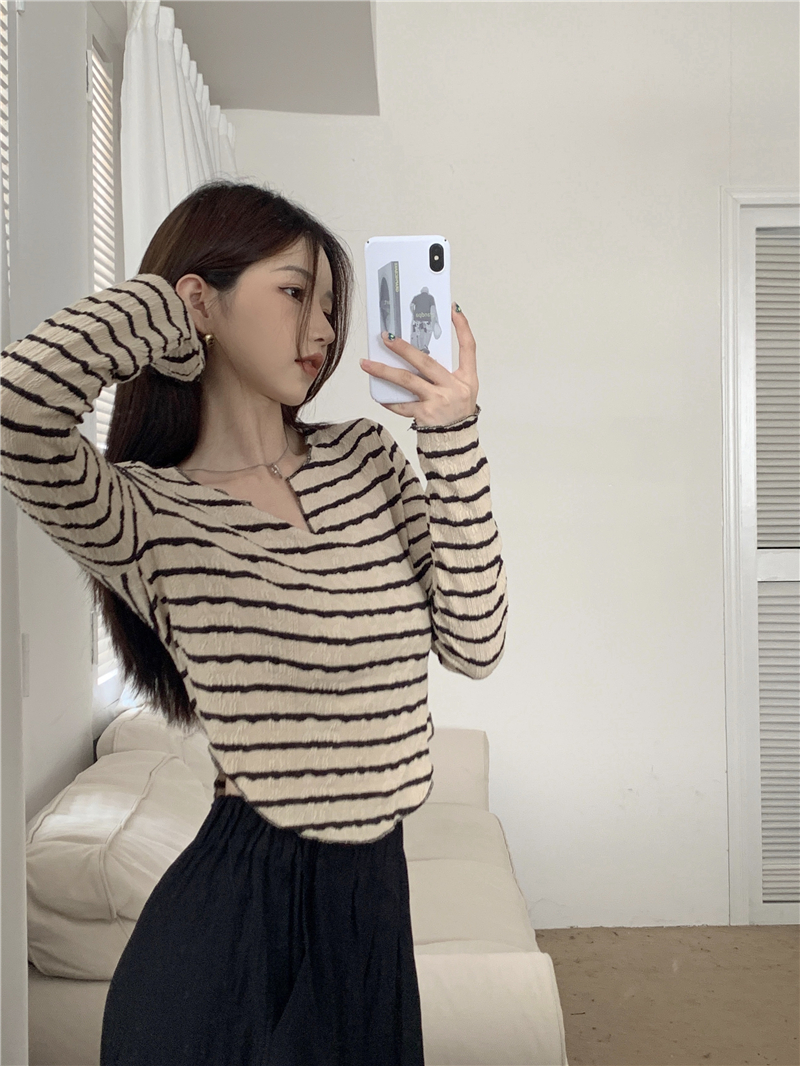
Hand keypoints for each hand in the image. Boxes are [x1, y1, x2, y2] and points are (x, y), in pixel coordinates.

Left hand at [360, 303, 477, 426]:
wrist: (456, 441)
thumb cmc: (456, 412)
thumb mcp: (460, 389)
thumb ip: (445, 372)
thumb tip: (416, 352)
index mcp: (466, 378)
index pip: (469, 347)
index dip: (463, 327)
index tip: (453, 309)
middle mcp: (453, 387)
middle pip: (426, 362)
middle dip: (404, 348)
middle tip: (386, 337)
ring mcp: (438, 401)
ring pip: (407, 381)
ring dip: (384, 371)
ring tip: (366, 364)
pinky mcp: (425, 415)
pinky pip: (402, 405)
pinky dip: (390, 401)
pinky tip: (378, 395)